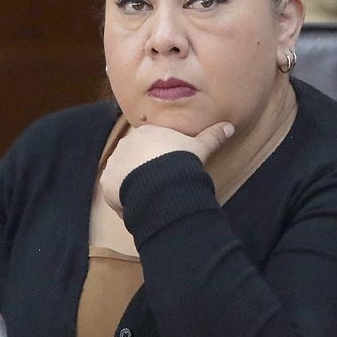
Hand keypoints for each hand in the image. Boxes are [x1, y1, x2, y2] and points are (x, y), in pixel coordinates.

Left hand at [100, 121, 234, 215]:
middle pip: (133, 161)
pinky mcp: (106, 183)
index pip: (148, 146)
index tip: (167, 171)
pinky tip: (140, 210)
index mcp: (145, 133)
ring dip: (134, 188)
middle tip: (160, 188)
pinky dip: (125, 204)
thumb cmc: (180, 160)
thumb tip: (230, 126)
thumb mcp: (199, 147)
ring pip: (123, 178)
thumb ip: (212, 136)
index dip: (157, 160)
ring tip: (151, 201)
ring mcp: (113, 164)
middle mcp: (125, 145)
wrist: (161, 180)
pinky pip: (115, 196)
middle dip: (144, 173)